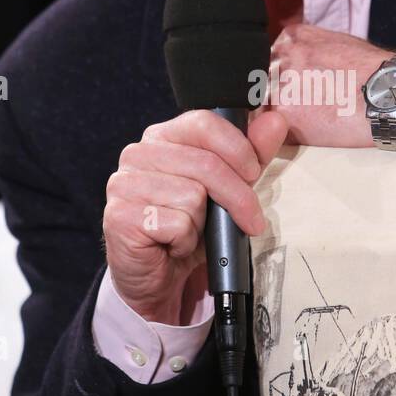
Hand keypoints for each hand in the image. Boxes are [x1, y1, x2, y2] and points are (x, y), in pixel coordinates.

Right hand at [102, 107, 287, 322]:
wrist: (159, 275)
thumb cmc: (190, 227)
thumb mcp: (228, 189)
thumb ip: (251, 153)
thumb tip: (275, 120)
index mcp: (162, 137)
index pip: (204, 124)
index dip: (238, 148)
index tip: (254, 173)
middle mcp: (137, 154)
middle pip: (205, 164)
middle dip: (238, 197)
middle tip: (250, 220)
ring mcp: (124, 184)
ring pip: (192, 196)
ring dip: (203, 224)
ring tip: (193, 232)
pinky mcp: (119, 216)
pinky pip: (177, 224)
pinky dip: (185, 241)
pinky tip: (174, 245)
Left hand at [268, 22, 395, 155]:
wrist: (392, 93)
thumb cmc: (375, 71)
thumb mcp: (338, 43)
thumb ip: (310, 49)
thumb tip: (301, 63)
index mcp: (293, 37)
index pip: (266, 60)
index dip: (279, 80)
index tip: (296, 91)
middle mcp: (280, 55)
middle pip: (259, 82)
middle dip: (274, 97)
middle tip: (303, 110)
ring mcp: (278, 83)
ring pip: (260, 106)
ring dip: (274, 118)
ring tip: (307, 122)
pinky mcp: (284, 113)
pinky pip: (268, 130)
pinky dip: (281, 137)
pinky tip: (307, 134)